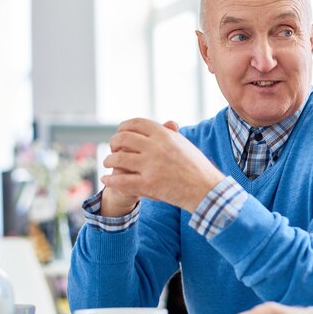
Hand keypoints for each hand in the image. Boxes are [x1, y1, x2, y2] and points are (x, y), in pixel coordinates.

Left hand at [101, 118, 224, 212]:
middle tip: (113, 149)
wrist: (205, 189)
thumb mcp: (185, 144)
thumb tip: (167, 124)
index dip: (123, 127)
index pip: (136, 124)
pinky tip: (107, 180)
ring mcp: (151, 166)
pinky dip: (110, 180)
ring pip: (118, 159)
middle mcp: (155, 147)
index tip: (120, 133)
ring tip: (108, 163)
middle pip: (123, 139)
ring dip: (109, 161)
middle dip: (114, 143)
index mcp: (164, 135)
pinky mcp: (148, 184)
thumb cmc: (197, 167)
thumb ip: (171, 134)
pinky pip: (121, 181)